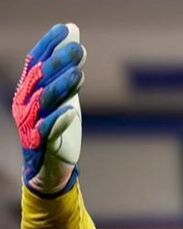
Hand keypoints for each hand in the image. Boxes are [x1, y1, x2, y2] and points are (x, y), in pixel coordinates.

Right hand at [12, 23, 86, 195]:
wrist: (49, 166)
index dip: (49, 44)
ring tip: (79, 74)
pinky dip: (59, 121)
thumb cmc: (56, 127)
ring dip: (61, 87)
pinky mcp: (41, 144)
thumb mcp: (63, 97)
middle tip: (78, 50)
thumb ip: (66, 71)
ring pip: (44, 103)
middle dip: (58, 63)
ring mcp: (30, 124)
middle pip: (40, 80)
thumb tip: (75, 40)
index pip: (36, 61)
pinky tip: (72, 112)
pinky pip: (47, 131)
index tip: (66, 29)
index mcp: (28, 90)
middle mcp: (25, 104)